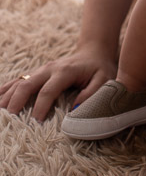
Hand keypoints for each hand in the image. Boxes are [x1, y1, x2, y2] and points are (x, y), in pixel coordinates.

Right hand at [0, 41, 116, 120]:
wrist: (94, 52)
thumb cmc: (100, 69)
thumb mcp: (104, 80)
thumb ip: (92, 94)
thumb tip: (75, 111)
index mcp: (64, 72)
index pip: (48, 90)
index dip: (40, 107)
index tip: (35, 123)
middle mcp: (49, 69)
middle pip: (27, 85)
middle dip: (16, 103)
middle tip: (10, 121)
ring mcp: (40, 71)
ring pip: (18, 83)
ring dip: (7, 98)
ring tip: (1, 116)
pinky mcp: (36, 74)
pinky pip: (17, 81)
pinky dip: (5, 91)